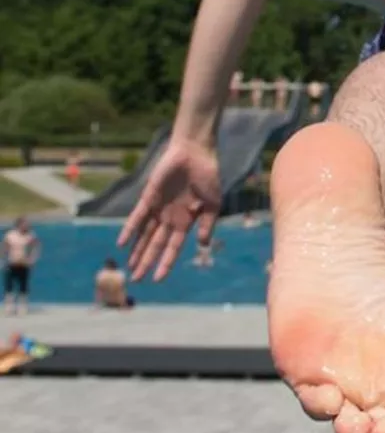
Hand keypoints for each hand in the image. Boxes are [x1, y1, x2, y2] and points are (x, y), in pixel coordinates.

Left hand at [117, 138, 221, 280]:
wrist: (196, 153)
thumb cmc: (208, 177)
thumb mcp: (214, 204)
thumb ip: (208, 224)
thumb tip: (203, 245)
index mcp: (186, 222)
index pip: (173, 248)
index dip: (165, 263)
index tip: (157, 279)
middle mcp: (169, 218)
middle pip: (155, 245)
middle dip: (146, 261)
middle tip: (136, 279)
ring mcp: (158, 208)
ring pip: (144, 235)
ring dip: (137, 250)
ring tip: (129, 266)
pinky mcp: (148, 197)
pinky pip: (137, 216)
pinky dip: (129, 230)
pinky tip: (121, 243)